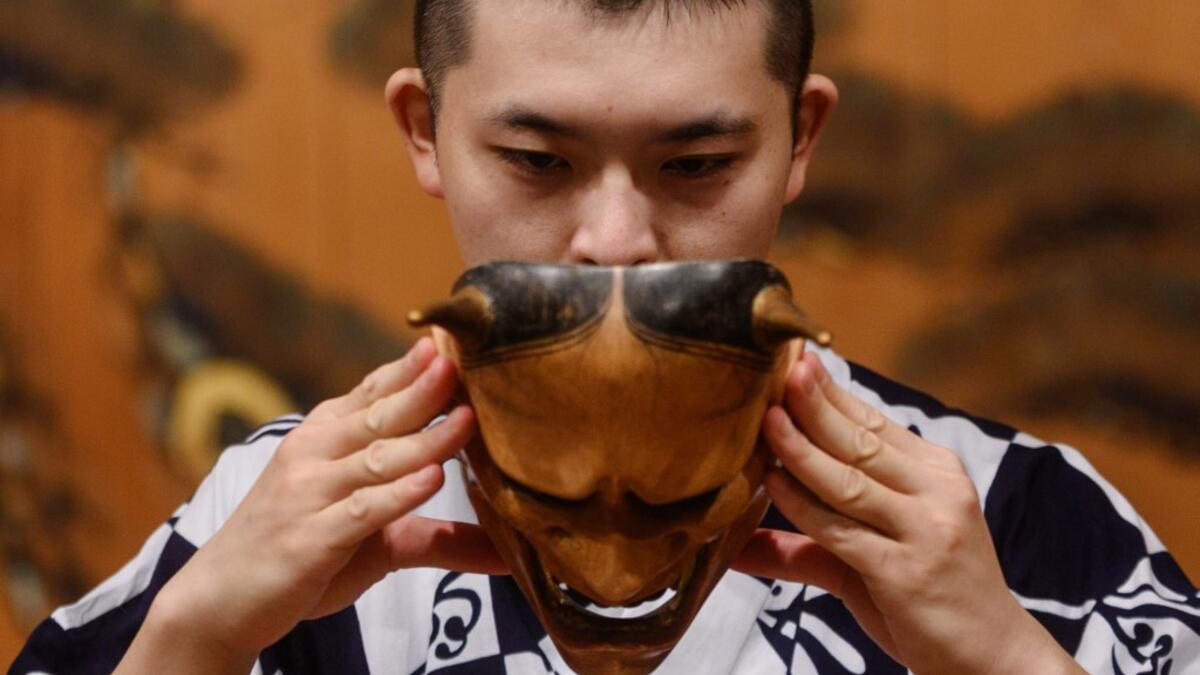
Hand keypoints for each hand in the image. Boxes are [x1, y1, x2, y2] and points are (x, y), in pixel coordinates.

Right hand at [120, 337, 504, 672]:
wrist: (221, 598)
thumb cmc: (300, 552)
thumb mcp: (374, 535)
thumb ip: (437, 535)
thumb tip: (506, 550)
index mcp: (325, 437)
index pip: (373, 392)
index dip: (410, 369)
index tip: (449, 343)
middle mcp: (314, 454)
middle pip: (380, 416)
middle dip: (423, 389)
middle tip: (461, 364)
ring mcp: (309, 495)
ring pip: (376, 459)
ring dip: (424, 439)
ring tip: (467, 420)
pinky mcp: (309, 539)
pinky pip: (360, 510)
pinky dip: (396, 494)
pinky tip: (431, 478)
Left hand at [733, 352, 1082, 674]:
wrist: (993, 659)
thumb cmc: (931, 599)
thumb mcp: (872, 559)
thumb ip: (808, 544)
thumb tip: (737, 543)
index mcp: (936, 473)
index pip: (874, 422)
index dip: (830, 393)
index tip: (793, 362)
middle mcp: (937, 492)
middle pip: (860, 440)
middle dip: (814, 405)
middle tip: (778, 372)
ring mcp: (925, 530)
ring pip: (848, 479)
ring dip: (801, 448)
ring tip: (765, 420)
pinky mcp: (906, 571)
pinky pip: (842, 529)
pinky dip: (802, 504)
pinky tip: (772, 483)